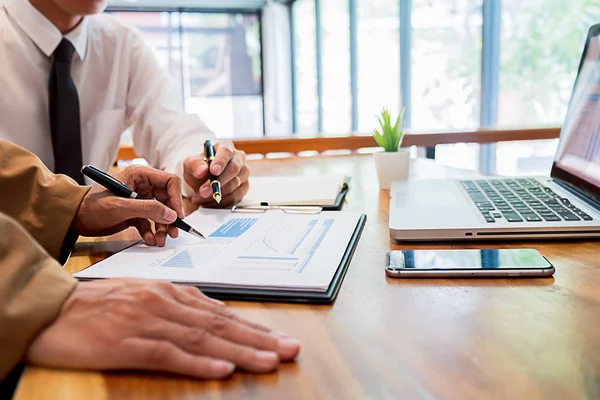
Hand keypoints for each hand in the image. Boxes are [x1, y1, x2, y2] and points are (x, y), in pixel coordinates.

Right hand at [26, 280, 299, 378]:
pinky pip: (167, 354)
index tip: (280, 338)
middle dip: (258, 338)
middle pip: (220, 324)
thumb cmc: (97, 304)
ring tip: (269, 361)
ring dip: (239, 351)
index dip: (253, 327)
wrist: (51, 307)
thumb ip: (177, 307)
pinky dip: (197, 363)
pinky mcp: (126, 344)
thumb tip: (213, 318)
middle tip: (290, 350)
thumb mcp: (144, 296)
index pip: (221, 313)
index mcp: (170, 292)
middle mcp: (165, 304)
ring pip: (202, 338)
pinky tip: (221, 371)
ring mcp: (147, 322)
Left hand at [71, 166, 184, 246]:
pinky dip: (151, 232)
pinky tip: (149, 240)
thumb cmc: (91, 205)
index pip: (169, 182)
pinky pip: (150, 222)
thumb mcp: (120, 206)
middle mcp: (142, 186)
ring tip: (160, 240)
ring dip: (162, 228)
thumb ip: (148, 209)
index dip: (176, 198)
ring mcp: (139, 200)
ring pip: (160, 213)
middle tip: (173, 233)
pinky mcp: (135, 214)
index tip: (177, 215)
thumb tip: (172, 215)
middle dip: (170, 217)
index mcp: (140, 175)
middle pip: (167, 200)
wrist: (74, 218)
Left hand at [184, 140, 249, 207]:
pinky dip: (221, 202)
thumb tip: (202, 170)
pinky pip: (235, 197)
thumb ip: (195, 165)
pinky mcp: (244, 187)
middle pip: (234, 168)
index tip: (213, 172)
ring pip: (235, 184)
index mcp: (226, 146)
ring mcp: (243, 173)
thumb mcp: (190, 165)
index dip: (220, 161)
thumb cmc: (198, 169)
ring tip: (200, 198)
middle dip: (218, 182)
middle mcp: (238, 158)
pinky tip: (207, 203)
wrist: (200, 182)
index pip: (226, 152)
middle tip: (203, 191)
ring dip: (217, 193)